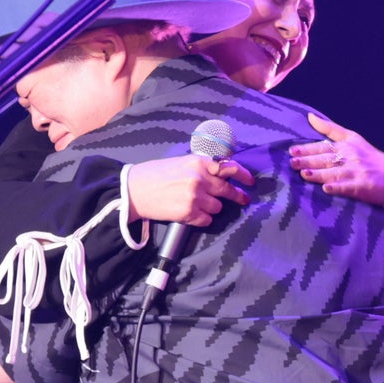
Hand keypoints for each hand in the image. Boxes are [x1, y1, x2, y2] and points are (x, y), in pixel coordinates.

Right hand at [125, 154, 253, 225]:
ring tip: (197, 205)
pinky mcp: (189, 213)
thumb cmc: (154, 175)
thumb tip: (221, 175)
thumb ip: (201, 167)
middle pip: (227, 190)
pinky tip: (191, 214)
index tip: (250, 182)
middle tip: (243, 200)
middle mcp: (199, 179)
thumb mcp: (180, 163)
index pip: (229, 167)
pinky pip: (207, 220)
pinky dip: (202, 219)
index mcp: (198, 162)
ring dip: (211, 208)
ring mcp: (195, 197)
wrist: (134, 191)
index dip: (243, 175)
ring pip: (217, 207)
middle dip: (237, 196)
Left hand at [288, 112, 383, 211]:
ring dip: (320, 173)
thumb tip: (309, 116)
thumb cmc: (369, 157)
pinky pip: (349, 187)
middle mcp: (351, 157)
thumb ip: (330, 128)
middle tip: (292, 163)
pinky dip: (338, 187)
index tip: (292, 150)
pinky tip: (327, 188)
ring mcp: (357, 172)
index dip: (308, 148)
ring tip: (304, 174)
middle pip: (327, 159)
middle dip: (309, 160)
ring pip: (335, 172)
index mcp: (346, 145)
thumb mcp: (352, 138)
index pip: (324, 146)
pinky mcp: (363, 186)